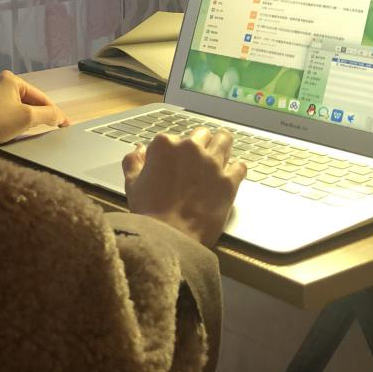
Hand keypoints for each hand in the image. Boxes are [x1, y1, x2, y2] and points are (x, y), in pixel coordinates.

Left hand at [0, 70, 70, 148]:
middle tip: (53, 128)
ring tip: (37, 129)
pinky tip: (19, 128)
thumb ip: (47, 115)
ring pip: (17, 105)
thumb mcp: (27, 118)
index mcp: (10, 78)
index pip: (39, 96)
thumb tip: (60, 117)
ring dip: (27, 116)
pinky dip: (15, 118)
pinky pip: (6, 109)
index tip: (65, 124)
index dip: (54, 111)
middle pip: (28, 99)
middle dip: (40, 113)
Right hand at [121, 126, 246, 247]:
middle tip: (197, 159)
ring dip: (222, 145)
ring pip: (225, 140)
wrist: (170, 237)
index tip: (172, 162)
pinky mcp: (229, 181)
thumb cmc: (149, 212)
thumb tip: (139, 150)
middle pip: (201, 134)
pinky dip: (236, 169)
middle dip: (199, 144)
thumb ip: (133, 161)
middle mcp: (190, 148)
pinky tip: (231, 175)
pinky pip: (240, 166)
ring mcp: (212, 163)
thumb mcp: (132, 183)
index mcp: (164, 145)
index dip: (172, 150)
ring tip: (221, 153)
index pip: (172, 137)